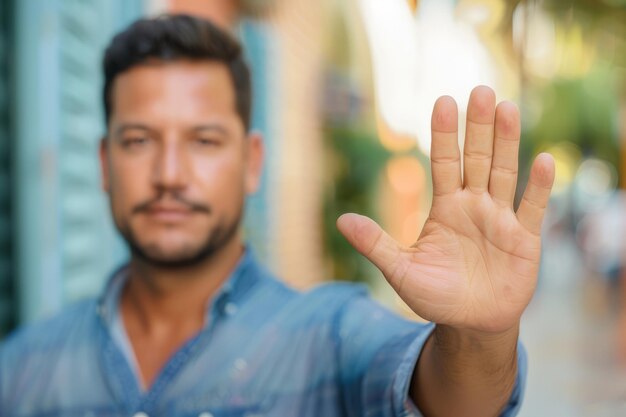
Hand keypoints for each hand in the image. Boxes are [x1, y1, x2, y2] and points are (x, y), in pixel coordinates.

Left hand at [337, 86, 554, 333]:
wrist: (471, 323)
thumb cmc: (435, 295)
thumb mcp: (401, 270)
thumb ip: (376, 244)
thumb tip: (340, 220)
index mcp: (445, 208)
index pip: (444, 163)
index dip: (444, 134)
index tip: (443, 101)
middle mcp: (474, 205)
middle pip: (476, 158)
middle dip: (478, 127)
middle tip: (480, 90)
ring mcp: (500, 219)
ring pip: (504, 173)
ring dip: (507, 142)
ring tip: (507, 107)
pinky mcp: (525, 239)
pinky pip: (533, 208)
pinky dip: (539, 186)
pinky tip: (544, 159)